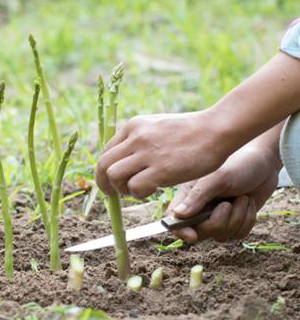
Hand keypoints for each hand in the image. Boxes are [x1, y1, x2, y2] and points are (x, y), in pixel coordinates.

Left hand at [95, 110, 233, 197]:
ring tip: (136, 191)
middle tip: (112, 194)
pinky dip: (139, 193)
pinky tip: (152, 191)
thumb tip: (128, 156)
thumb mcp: (158, 125)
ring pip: (114, 176)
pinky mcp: (160, 170)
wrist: (217, 129)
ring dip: (121, 189)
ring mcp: (147, 153)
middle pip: (103, 165)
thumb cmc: (192, 130)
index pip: (106, 151)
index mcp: (134, 126)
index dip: (105, 170)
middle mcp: (136, 138)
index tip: (111, 180)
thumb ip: (141, 137)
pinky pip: (135, 187)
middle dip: (104, 183)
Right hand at [166, 144, 279, 242]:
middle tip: (228, 204)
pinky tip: (248, 202)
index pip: (174, 220)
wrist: (264, 161)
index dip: (180, 230)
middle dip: (218, 222)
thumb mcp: (217, 177)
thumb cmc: (238, 163)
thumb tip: (178, 215)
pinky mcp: (234, 221)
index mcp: (188, 195)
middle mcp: (200, 208)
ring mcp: (217, 216)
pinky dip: (248, 220)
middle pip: (200, 233)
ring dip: (238, 218)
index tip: (192, 236)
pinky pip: (238, 234)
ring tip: (243, 197)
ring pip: (222, 235)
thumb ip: (198, 196)